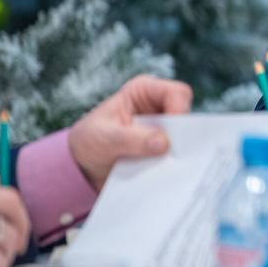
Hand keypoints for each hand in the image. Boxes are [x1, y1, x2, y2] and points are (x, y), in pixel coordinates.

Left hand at [68, 75, 192, 190]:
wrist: (81, 168)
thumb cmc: (88, 141)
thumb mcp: (104, 138)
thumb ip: (131, 138)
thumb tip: (163, 143)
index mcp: (145, 91)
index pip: (176, 93)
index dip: (180, 111)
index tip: (171, 137)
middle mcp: (158, 107)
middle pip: (186, 117)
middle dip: (181, 137)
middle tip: (172, 156)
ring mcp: (162, 130)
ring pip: (185, 139)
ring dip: (176, 154)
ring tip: (164, 168)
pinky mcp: (163, 150)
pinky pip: (177, 157)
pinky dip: (171, 166)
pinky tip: (163, 175)